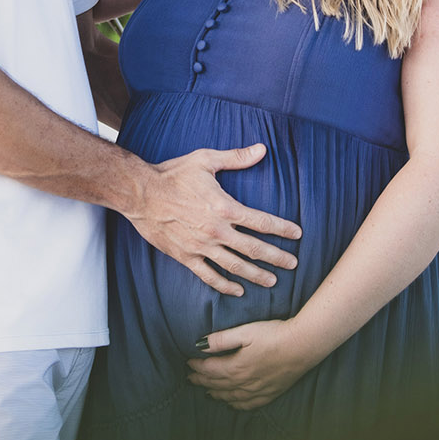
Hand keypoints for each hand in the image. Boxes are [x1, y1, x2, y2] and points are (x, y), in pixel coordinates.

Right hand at [125, 143, 301, 295]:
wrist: (140, 193)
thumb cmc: (173, 174)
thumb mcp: (205, 160)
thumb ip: (236, 157)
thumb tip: (261, 149)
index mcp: (224, 207)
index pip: (262, 222)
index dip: (283, 229)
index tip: (297, 234)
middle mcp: (216, 230)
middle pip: (254, 248)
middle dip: (277, 258)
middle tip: (293, 264)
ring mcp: (201, 246)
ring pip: (235, 266)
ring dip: (256, 275)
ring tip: (273, 282)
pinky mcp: (186, 256)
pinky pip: (209, 276)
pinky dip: (225, 285)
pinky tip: (238, 290)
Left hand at [187, 319, 319, 409]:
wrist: (303, 345)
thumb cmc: (274, 334)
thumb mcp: (245, 332)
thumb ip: (221, 340)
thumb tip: (200, 345)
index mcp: (236, 367)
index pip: (209, 369)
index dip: (196, 366)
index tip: (187, 363)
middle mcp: (244, 383)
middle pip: (217, 384)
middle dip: (202, 381)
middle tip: (190, 379)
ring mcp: (258, 390)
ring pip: (231, 396)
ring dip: (216, 394)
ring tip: (206, 392)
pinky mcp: (270, 392)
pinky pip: (248, 404)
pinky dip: (236, 405)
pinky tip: (232, 404)